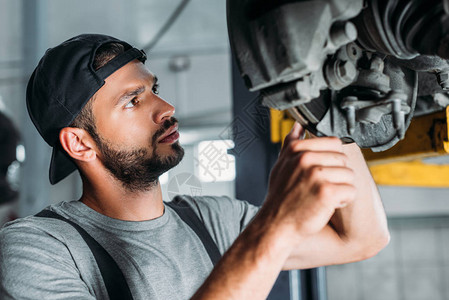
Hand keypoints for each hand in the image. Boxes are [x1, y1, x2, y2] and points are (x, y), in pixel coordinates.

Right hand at [264, 122, 355, 239]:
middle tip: (321, 188)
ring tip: (324, 197)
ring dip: (341, 189)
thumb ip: (291, 144)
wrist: (276, 225)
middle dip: (338, 175)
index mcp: (297, 150)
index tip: (322, 172)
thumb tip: (299, 126)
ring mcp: (316, 175)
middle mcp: (306, 159)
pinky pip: (350, 191)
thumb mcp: (281, 165)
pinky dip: (343, 201)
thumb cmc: (280, 197)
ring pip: (349, 176)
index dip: (333, 159)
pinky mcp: (326, 192)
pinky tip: (328, 205)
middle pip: (343, 159)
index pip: (334, 142)